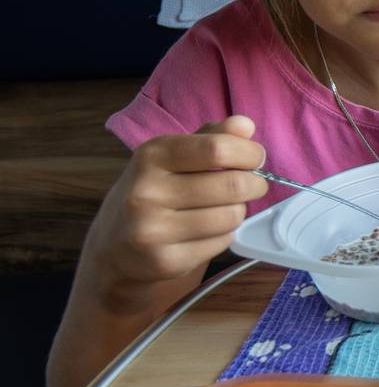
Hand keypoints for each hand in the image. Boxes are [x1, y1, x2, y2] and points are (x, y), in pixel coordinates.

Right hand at [87, 115, 268, 298]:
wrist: (115, 244)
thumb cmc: (155, 190)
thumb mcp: (174, 156)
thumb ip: (212, 137)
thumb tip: (245, 125)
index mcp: (151, 156)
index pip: (218, 149)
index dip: (249, 153)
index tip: (255, 158)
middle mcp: (146, 191)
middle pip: (233, 185)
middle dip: (253, 184)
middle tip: (251, 185)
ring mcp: (152, 229)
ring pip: (231, 216)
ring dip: (238, 211)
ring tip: (222, 208)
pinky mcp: (165, 260)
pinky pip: (222, 242)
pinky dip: (225, 235)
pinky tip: (206, 231)